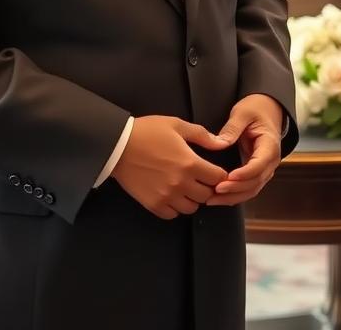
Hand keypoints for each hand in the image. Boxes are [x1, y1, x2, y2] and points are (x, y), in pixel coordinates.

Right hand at [112, 115, 228, 218]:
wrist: (118, 145)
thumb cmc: (148, 132)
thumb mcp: (177, 125)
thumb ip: (202, 135)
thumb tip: (222, 143)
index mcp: (190, 163)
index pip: (218, 178)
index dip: (219, 174)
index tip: (214, 171)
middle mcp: (181, 183)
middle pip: (207, 196)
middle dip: (207, 187)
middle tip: (201, 179)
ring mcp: (166, 196)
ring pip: (191, 208)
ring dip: (192, 199)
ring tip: (186, 188)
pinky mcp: (153, 205)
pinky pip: (172, 215)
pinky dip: (175, 208)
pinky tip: (172, 195)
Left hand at [206, 94, 283, 206]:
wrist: (266, 110)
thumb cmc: (256, 110)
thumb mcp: (243, 113)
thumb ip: (233, 128)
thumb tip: (221, 143)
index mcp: (270, 145)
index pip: (259, 165)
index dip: (244, 174)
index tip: (228, 178)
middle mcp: (270, 161)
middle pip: (255, 182)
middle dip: (235, 190)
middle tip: (214, 191)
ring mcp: (265, 168)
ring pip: (252, 190)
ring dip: (233, 197)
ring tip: (212, 199)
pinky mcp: (257, 172)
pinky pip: (248, 188)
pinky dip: (234, 195)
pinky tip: (219, 197)